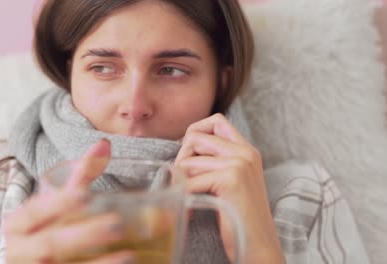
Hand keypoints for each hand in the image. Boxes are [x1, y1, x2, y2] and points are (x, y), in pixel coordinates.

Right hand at [3, 140, 135, 263]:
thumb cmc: (42, 226)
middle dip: (82, 235)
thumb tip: (105, 144)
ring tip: (128, 256)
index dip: (58, 204)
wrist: (22, 260)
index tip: (85, 195)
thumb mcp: (53, 202)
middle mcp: (19, 250)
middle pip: (50, 244)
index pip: (34, 212)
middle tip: (116, 225)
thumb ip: (78, 176)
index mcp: (17, 224)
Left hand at [175, 114, 284, 263]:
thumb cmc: (240, 218)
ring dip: (180, 181)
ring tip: (186, 198)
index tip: (190, 157)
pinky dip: (183, 198)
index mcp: (247, 150)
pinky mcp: (231, 179)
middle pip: (195, 136)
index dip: (195, 133)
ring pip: (188, 160)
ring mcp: (239, 164)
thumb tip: (182, 149)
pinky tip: (189, 211)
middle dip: (181, 159)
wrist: (259, 246)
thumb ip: (215, 161)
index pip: (216, 121)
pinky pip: (189, 181)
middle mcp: (245, 152)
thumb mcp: (232, 182)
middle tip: (182, 181)